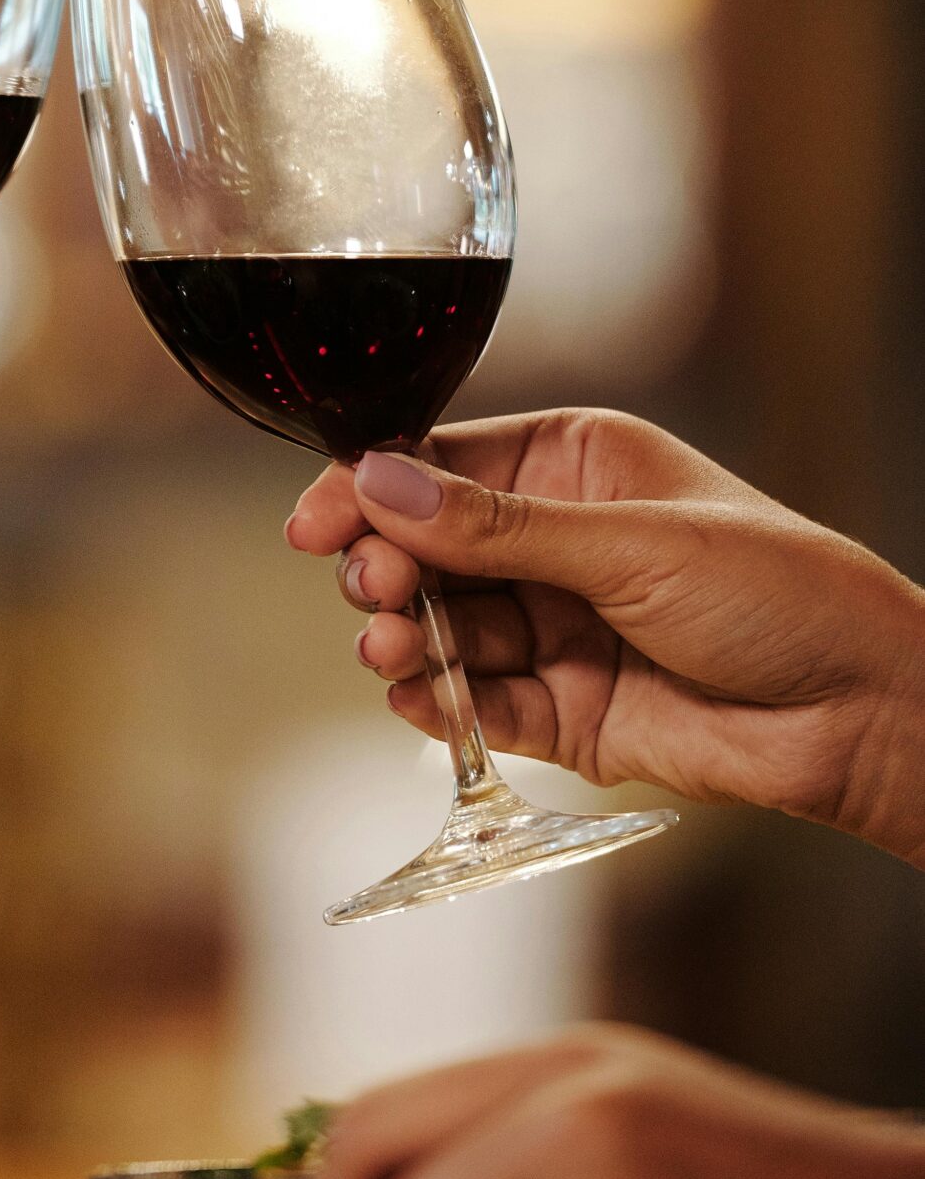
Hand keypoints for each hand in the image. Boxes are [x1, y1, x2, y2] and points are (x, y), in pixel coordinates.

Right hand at [285, 410, 924, 865]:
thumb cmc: (778, 593)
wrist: (863, 714)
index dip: (370, 490)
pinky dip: (441, 704)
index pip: (441, 464)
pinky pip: (479, 702)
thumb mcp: (631, 542)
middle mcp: (554, 540)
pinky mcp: (565, 710)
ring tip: (393, 650)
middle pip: (427, 548)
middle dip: (386, 569)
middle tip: (374, 593)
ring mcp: (556, 626)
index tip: (315, 524)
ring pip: (443, 628)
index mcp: (574, 464)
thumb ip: (496, 526)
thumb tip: (378, 484)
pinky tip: (420, 700)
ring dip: (406, 639)